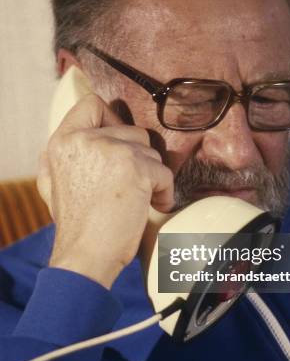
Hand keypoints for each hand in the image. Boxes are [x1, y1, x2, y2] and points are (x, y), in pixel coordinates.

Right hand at [37, 94, 173, 287]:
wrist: (85, 256)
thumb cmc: (77, 224)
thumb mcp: (54, 182)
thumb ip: (67, 154)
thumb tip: (85, 135)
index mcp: (63, 141)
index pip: (91, 104)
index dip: (112, 118)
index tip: (121, 142)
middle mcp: (85, 140)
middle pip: (132, 131)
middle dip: (138, 159)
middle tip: (131, 185)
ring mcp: (111, 151)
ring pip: (151, 152)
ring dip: (151, 176)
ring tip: (138, 200)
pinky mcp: (136, 168)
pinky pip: (164, 172)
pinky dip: (164, 191)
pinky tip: (153, 206)